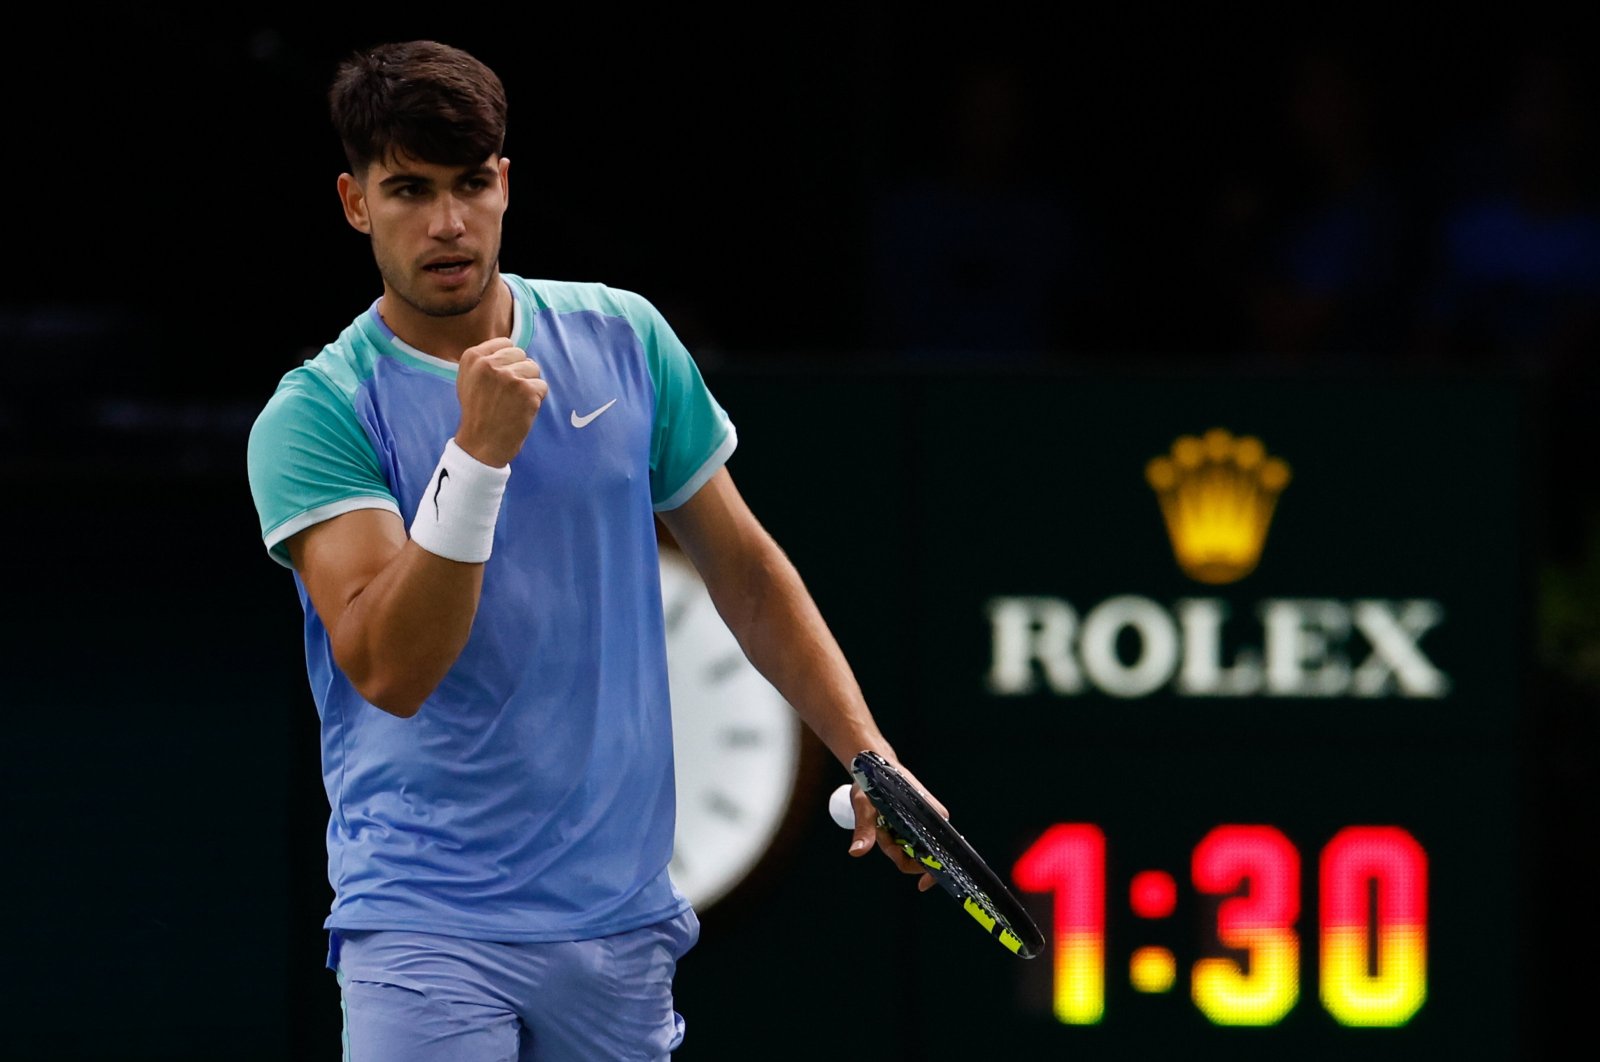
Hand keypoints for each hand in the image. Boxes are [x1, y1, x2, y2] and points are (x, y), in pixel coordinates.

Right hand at [453, 336, 547, 466]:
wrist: (481, 444)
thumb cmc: (477, 413)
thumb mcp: (469, 379)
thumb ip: (485, 360)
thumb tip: (510, 346)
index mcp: (472, 357)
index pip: (505, 343)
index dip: (508, 362)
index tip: (500, 381)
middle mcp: (489, 364)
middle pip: (521, 354)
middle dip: (519, 372)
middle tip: (507, 395)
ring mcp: (509, 377)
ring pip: (534, 369)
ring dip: (529, 385)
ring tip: (513, 402)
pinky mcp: (527, 390)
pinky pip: (542, 386)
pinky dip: (537, 399)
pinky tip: (521, 410)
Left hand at [845, 762, 947, 893]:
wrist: (874, 764)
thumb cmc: (872, 782)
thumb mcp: (865, 806)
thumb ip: (864, 829)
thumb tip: (856, 852)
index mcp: (931, 816)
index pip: (940, 854)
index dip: (932, 873)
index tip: (921, 887)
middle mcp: (934, 821)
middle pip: (920, 857)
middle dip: (898, 854)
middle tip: (882, 836)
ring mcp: (927, 823)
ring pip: (911, 850)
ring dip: (894, 845)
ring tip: (881, 826)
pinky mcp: (919, 823)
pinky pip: (909, 842)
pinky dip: (896, 841)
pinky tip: (886, 829)